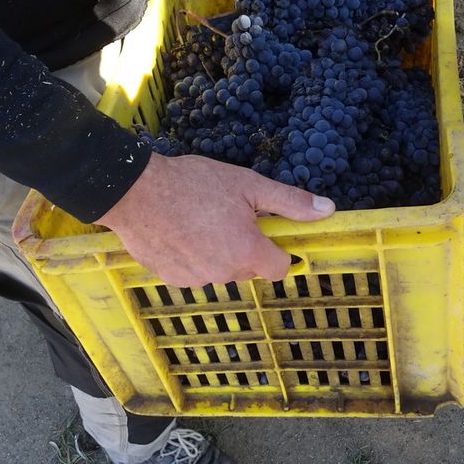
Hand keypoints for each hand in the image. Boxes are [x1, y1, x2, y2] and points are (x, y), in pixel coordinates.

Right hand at [96, 153, 335, 286]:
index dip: (276, 249)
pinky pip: (194, 272)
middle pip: (248, 268)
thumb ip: (290, 202)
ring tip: (199, 220)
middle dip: (244, 247)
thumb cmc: (193, 183)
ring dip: (217, 252)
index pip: (279, 268)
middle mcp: (224, 274)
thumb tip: (328, 210)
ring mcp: (196, 280)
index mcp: (247, 252)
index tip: (264, 230)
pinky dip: (192, 257)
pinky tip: (180, 231)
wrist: (135, 190)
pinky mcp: (172, 279)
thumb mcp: (248, 184)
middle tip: (227, 215)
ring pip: (220, 270)